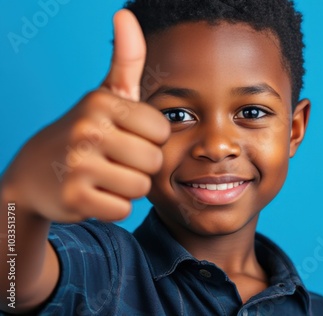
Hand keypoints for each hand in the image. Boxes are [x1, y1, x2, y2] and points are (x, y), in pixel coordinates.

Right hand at [1, 9, 168, 221]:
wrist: (35, 173)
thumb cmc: (85, 131)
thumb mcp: (106, 95)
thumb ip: (126, 59)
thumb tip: (125, 12)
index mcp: (102, 102)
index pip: (162, 130)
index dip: (150, 139)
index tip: (127, 136)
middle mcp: (88, 129)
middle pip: (154, 161)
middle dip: (140, 165)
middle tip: (115, 159)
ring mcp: (78, 165)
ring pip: (141, 187)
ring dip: (128, 187)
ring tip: (105, 175)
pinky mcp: (74, 198)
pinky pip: (123, 209)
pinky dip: (113, 206)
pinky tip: (95, 193)